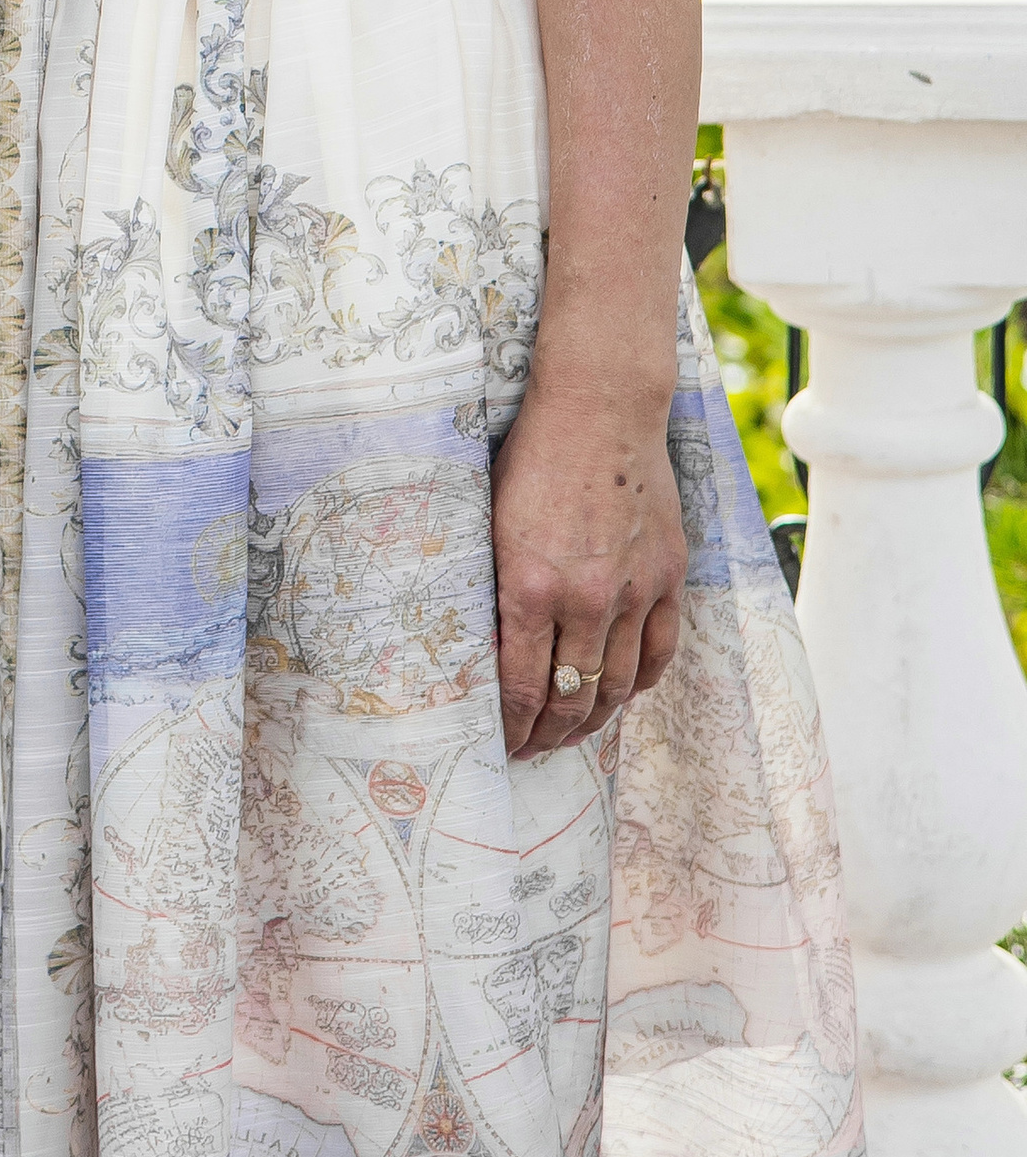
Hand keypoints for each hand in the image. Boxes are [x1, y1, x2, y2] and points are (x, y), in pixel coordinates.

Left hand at [488, 367, 687, 758]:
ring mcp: (633, 591)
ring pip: (618, 684)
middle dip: (547, 734)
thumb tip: (487, 648)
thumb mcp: (492, 524)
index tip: (502, 746)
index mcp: (529, 587)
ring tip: (572, 731)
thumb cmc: (533, 457)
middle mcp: (584, 599)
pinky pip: (660, 651)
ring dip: (594, 717)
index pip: (520, 687)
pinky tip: (623, 693)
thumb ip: (496, 589)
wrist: (599, 408)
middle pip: (570, 697)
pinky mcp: (667, 576)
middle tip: (531, 748)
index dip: (511, 727)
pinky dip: (642, 682)